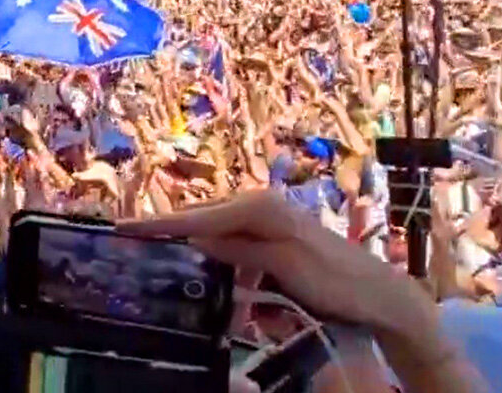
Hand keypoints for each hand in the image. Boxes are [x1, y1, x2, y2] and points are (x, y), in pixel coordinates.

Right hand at [117, 190, 436, 337]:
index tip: (121, 228)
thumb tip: (193, 237)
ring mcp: (266, 220)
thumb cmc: (337, 280)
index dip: (158, 224)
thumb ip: (240, 250)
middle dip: (164, 229)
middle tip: (125, 240)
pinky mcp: (271, 238)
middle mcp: (260, 205)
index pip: (198, 216)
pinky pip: (230, 243)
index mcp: (260, 207)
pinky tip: (197, 265)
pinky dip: (212, 253)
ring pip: (214, 231)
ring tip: (151, 250)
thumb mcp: (285, 267)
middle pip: (200, 218)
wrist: (381, 295)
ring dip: (187, 242)